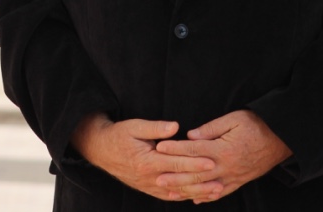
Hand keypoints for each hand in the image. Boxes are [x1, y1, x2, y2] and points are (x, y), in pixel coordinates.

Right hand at [70, 113, 220, 200]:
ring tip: (216, 190)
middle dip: (202, 181)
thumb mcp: (134, 126)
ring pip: (177, 192)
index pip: (176, 164)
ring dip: (197, 192)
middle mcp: (150, 178)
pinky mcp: (149, 189)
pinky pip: (169, 196)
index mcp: (147, 161)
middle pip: (180, 181)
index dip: (195, 163)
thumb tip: (175, 127)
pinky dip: (184, 196)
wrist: (101, 150)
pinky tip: (196, 195)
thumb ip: (155, 128)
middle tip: (221, 179)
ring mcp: (149, 186)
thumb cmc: (119, 135)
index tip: (211, 161)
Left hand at [154, 110, 291, 203]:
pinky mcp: (239, 182)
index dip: (176, 149)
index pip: (194, 150)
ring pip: (206, 187)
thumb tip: (191, 135)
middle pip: (196, 173)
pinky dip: (206, 197)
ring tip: (169, 191)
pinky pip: (220, 193)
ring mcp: (233, 177)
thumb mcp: (235, 119)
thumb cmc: (257, 125)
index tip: (160, 147)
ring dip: (186, 190)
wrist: (281, 140)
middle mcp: (227, 167)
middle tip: (157, 177)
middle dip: (175, 176)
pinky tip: (194, 199)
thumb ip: (212, 128)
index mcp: (224, 149)